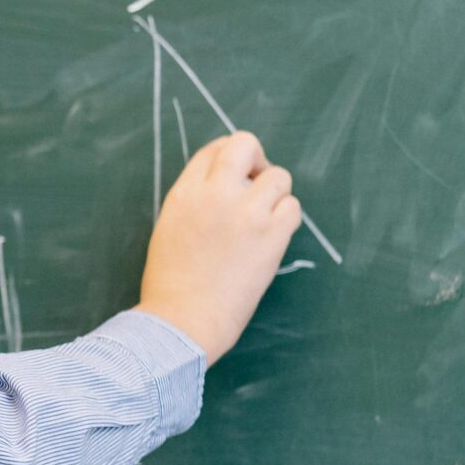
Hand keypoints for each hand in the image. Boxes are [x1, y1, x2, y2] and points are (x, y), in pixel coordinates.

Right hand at [134, 131, 302, 365]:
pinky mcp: (271, 235)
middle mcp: (216, 194)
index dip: (229, 160)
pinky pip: (294, 208)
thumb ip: (195, 203)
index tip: (236, 178)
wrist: (182, 320)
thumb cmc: (170, 284)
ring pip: (279, 176)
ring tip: (264, 220)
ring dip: (275, 195)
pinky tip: (272, 238)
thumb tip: (225, 191)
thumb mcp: (170, 228)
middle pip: (246, 144)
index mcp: (186, 193)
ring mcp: (246, 212)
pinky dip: (286, 219)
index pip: (214, 150)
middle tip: (256, 186)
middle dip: (256, 160)